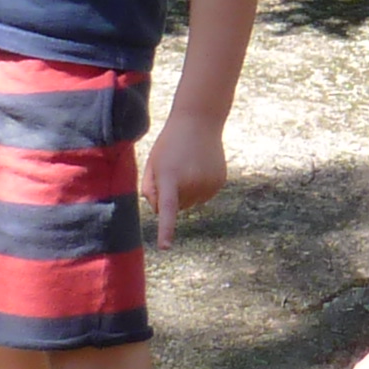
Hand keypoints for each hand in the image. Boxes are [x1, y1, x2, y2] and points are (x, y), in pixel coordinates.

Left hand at [144, 114, 226, 250]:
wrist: (199, 121)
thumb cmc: (170, 143)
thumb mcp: (153, 162)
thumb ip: (150, 188)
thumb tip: (159, 211)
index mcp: (171, 177)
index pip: (167, 209)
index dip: (166, 229)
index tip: (165, 247)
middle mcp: (192, 183)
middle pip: (176, 207)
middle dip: (172, 194)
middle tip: (174, 169)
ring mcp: (208, 184)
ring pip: (191, 203)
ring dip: (186, 191)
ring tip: (188, 166)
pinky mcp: (219, 183)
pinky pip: (203, 196)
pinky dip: (199, 188)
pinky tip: (199, 168)